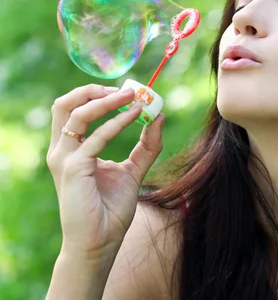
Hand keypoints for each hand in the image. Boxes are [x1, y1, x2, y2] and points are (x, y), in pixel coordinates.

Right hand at [46, 84, 164, 258]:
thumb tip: (159, 116)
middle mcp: (63, 151)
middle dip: (93, 89)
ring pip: (75, 113)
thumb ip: (147, 145)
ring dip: (106, 99)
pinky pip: (96, 136)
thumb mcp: (134, 170)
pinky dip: (117, 122)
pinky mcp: (74, 168)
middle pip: (65, 104)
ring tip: (133, 96)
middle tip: (126, 89)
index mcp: (73, 149)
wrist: (100, 243)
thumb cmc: (111, 209)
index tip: (132, 92)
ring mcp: (65, 159)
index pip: (77, 110)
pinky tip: (136, 116)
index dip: (100, 95)